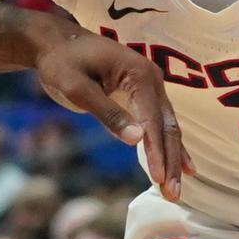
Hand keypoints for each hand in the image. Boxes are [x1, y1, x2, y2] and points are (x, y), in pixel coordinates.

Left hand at [31, 24, 190, 195]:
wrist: (56, 42)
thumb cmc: (61, 63)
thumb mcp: (76, 89)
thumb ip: (107, 112)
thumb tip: (137, 139)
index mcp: (139, 74)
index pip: (152, 121)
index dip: (156, 152)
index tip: (160, 180)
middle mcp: (152, 78)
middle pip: (167, 126)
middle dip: (171, 162)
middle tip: (173, 195)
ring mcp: (151, 85)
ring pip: (168, 127)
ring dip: (173, 158)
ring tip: (175, 190)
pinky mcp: (144, 94)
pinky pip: (161, 122)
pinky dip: (169, 145)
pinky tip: (182, 166)